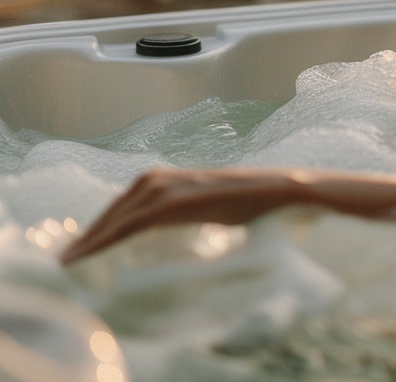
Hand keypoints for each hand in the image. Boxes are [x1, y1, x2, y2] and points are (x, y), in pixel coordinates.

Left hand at [61, 166, 300, 263]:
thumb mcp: (215, 210)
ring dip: (92, 238)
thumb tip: (181, 239)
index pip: (126, 204)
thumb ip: (192, 216)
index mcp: (173, 179)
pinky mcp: (177, 201)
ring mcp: (170, 186)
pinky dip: (107, 238)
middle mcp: (165, 177)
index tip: (83, 248)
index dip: (102, 226)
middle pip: (115, 208)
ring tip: (71, 259)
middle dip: (91, 233)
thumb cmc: (257, 205)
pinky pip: (132, 222)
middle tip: (68, 258)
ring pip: (118, 215)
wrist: (285, 192)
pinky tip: (91, 252)